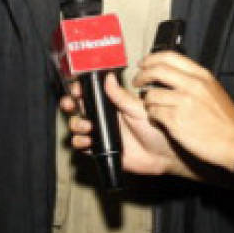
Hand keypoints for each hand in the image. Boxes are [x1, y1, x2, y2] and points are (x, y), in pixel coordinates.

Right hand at [63, 74, 186, 176]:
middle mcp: (105, 117)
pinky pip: (83, 146)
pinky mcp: (102, 149)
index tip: (76, 89)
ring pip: (78, 126)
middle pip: (78, 107)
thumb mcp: (139, 109)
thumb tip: (108, 78)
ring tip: (88, 126)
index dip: (80, 89)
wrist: (163, 154)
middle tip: (70, 104)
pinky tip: (88, 141)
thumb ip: (122, 96)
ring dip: (76, 124)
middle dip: (69, 104)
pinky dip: (80, 143)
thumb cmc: (157, 129)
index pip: (91, 92)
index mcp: (113, 103)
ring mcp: (102, 133)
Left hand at [133, 52, 233, 170]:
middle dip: (141, 76)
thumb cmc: (226, 120)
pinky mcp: (176, 121)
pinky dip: (153, 116)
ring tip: (152, 107)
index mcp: (202, 76)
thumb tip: (172, 74)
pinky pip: (154, 114)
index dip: (151, 59)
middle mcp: (192, 86)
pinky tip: (160, 120)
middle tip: (137, 82)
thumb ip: (194, 80)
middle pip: (156, 71)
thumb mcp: (214, 90)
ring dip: (148, 101)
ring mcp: (183, 103)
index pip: (169, 57)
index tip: (144, 64)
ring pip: (151, 95)